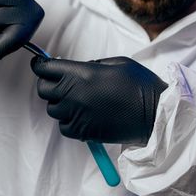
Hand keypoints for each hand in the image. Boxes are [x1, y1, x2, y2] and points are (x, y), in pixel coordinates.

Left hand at [30, 56, 167, 143]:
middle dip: (47, 83)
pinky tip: (81, 116)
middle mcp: (73, 95)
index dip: (40, 65)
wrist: (155, 115)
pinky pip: (63, 127)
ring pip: (52, 109)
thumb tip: (75, 69)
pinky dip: (67, 122)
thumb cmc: (140, 85)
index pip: (44, 68)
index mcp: (80, 74)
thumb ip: (90, 65)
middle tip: (59, 82)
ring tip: (75, 100)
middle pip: (43, 90)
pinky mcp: (83, 132)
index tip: (40, 64)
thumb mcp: (116, 63)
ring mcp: (76, 115)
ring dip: (59, 104)